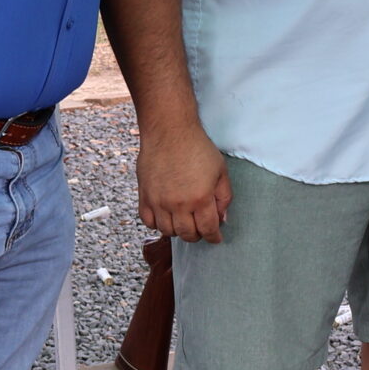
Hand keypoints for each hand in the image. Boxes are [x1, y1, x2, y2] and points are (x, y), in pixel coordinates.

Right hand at [138, 120, 231, 242]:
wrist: (170, 131)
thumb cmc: (197, 148)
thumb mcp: (221, 171)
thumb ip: (224, 197)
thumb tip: (222, 219)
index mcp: (201, 198)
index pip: (208, 229)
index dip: (214, 237)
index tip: (216, 238)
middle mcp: (178, 204)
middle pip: (187, 234)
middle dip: (197, 235)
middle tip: (200, 228)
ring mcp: (159, 202)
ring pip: (167, 231)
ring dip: (178, 230)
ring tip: (184, 221)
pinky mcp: (144, 196)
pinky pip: (148, 222)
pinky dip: (157, 224)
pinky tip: (166, 216)